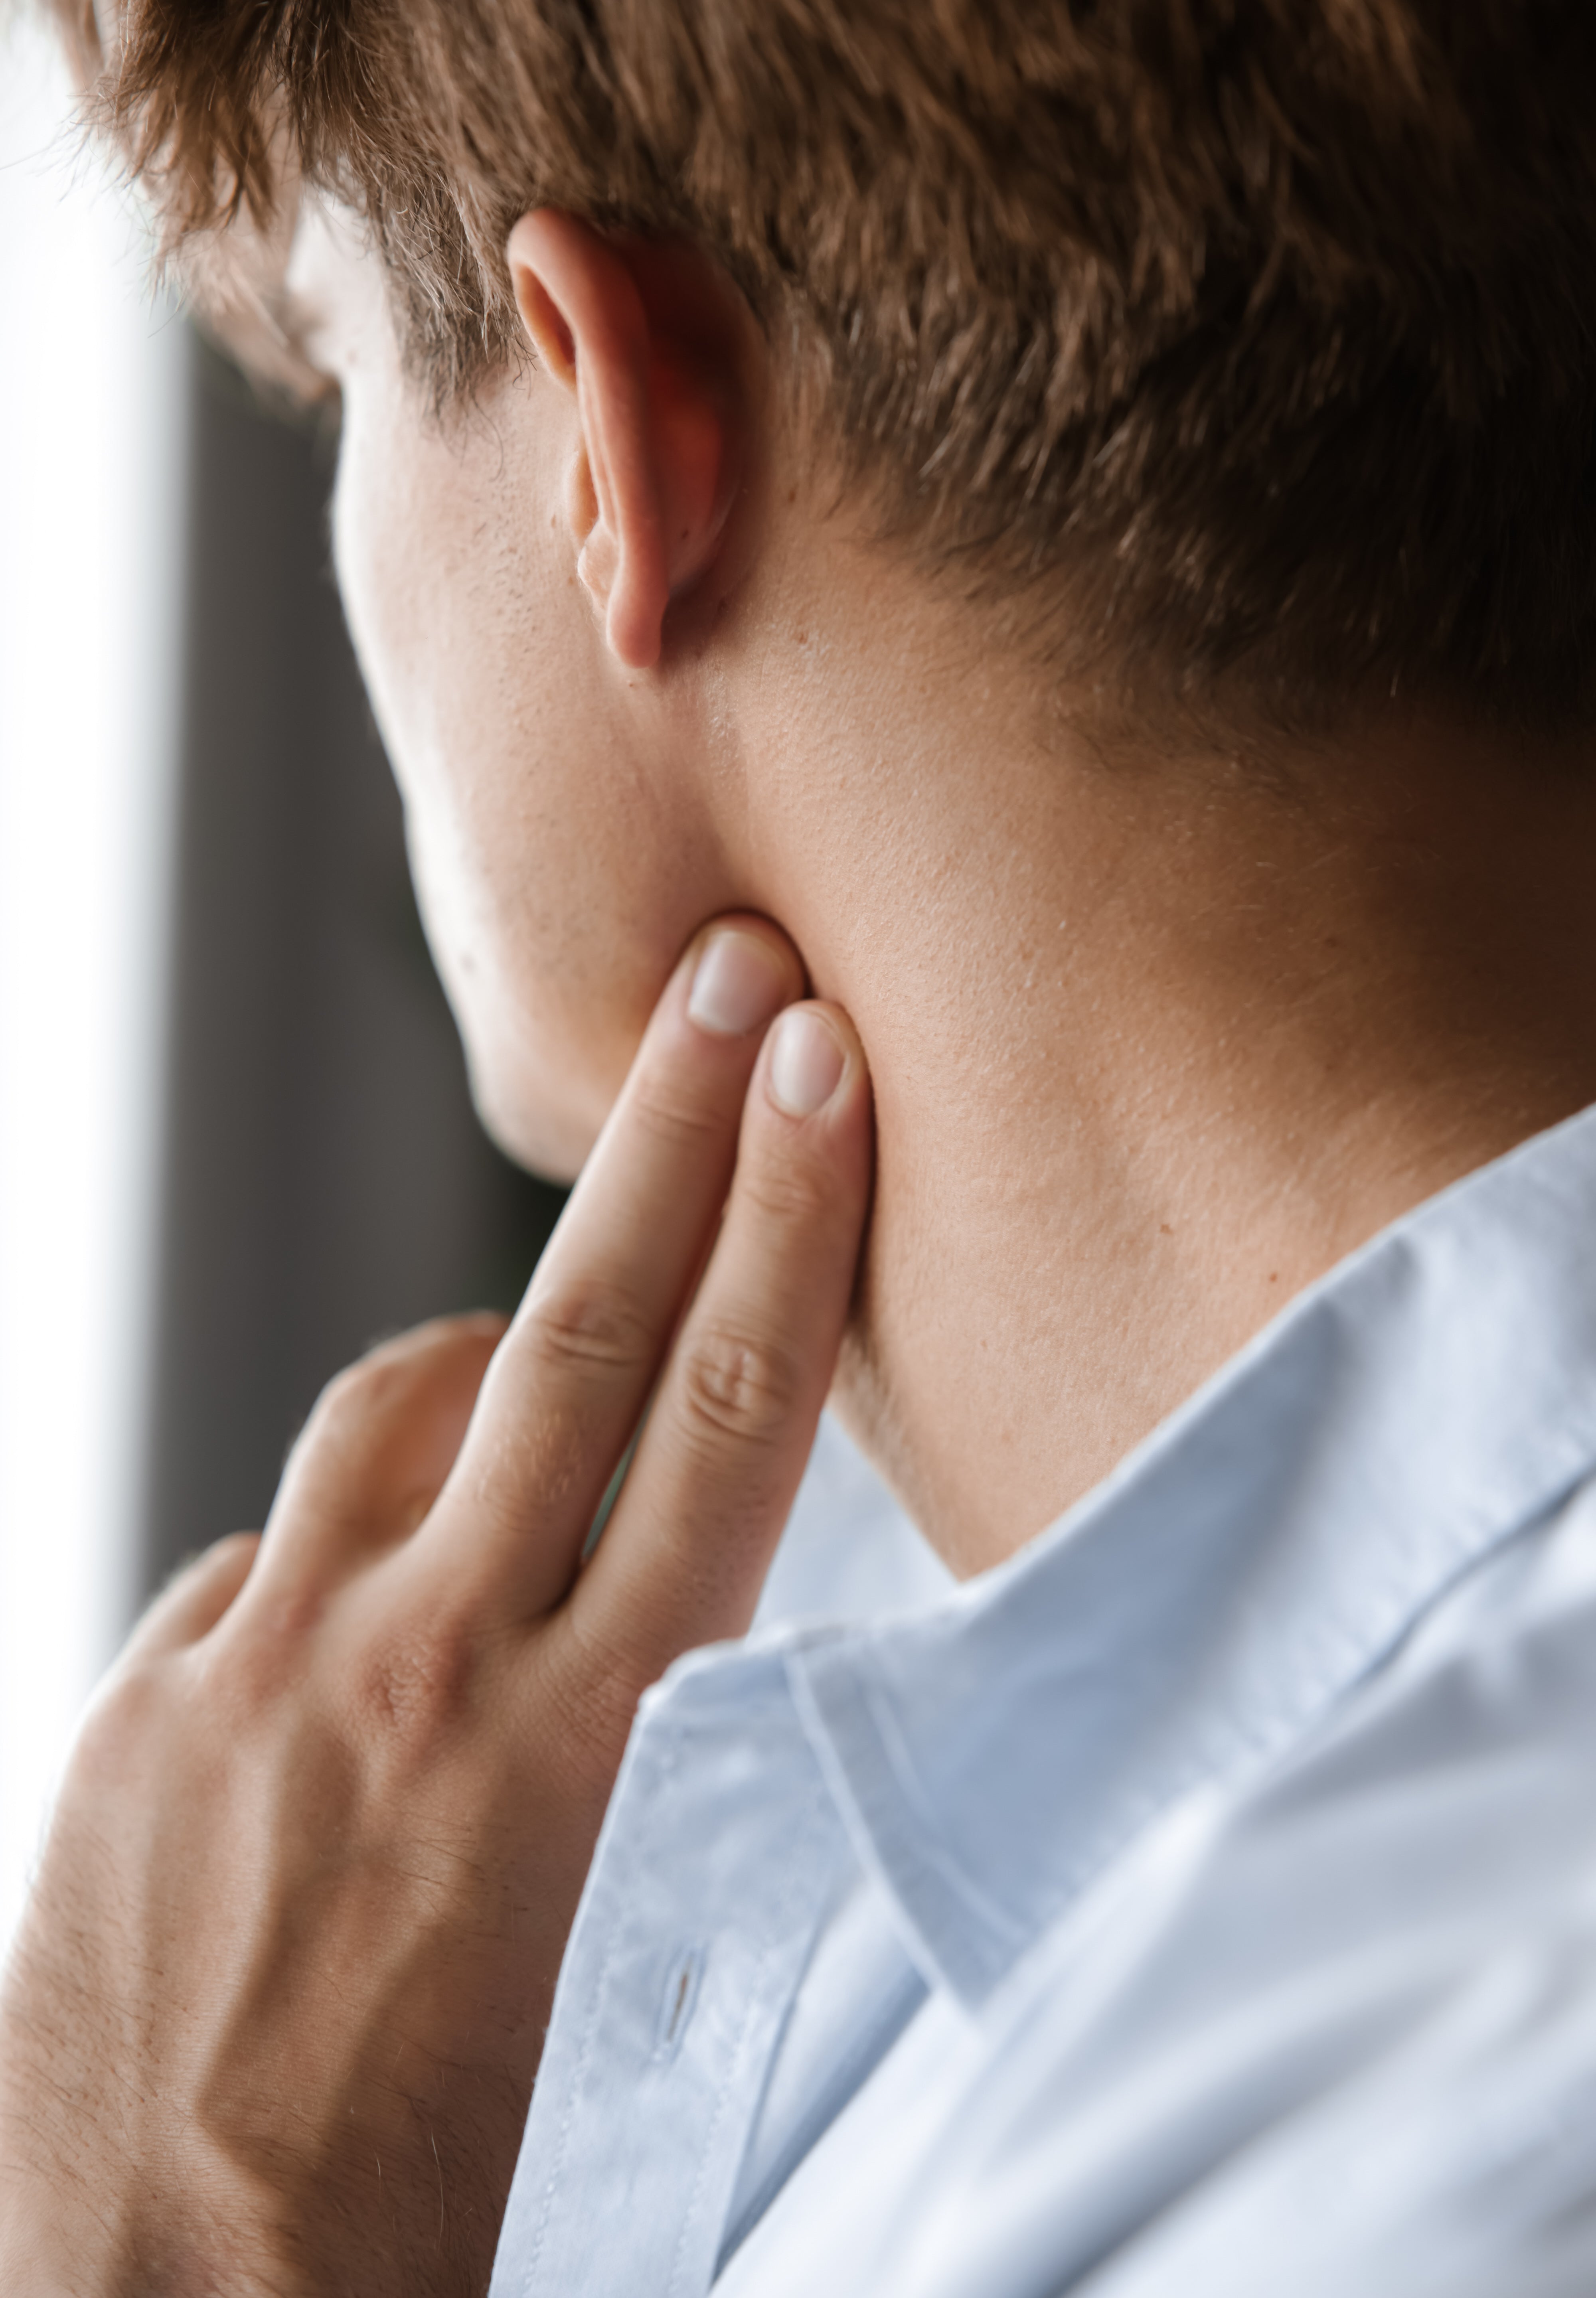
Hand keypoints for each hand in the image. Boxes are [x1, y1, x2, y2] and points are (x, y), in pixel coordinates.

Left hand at [0, 917, 871, 2297]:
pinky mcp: (136, 1717)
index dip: (783, 1224)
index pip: (717, 1424)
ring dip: (491, 1344)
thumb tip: (685, 1634)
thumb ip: (661, 1772)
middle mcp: (416, 1679)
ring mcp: (253, 1682)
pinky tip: (370, 1601)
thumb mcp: (627, 1973)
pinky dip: (342, 1540)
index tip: (817, 1064)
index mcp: (576, 1758)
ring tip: (546, 1322)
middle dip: (666, 1145)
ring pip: (394, 1414)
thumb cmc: (445, 2198)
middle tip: (717, 979)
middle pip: (571, 1344)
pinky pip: (263, 1554)